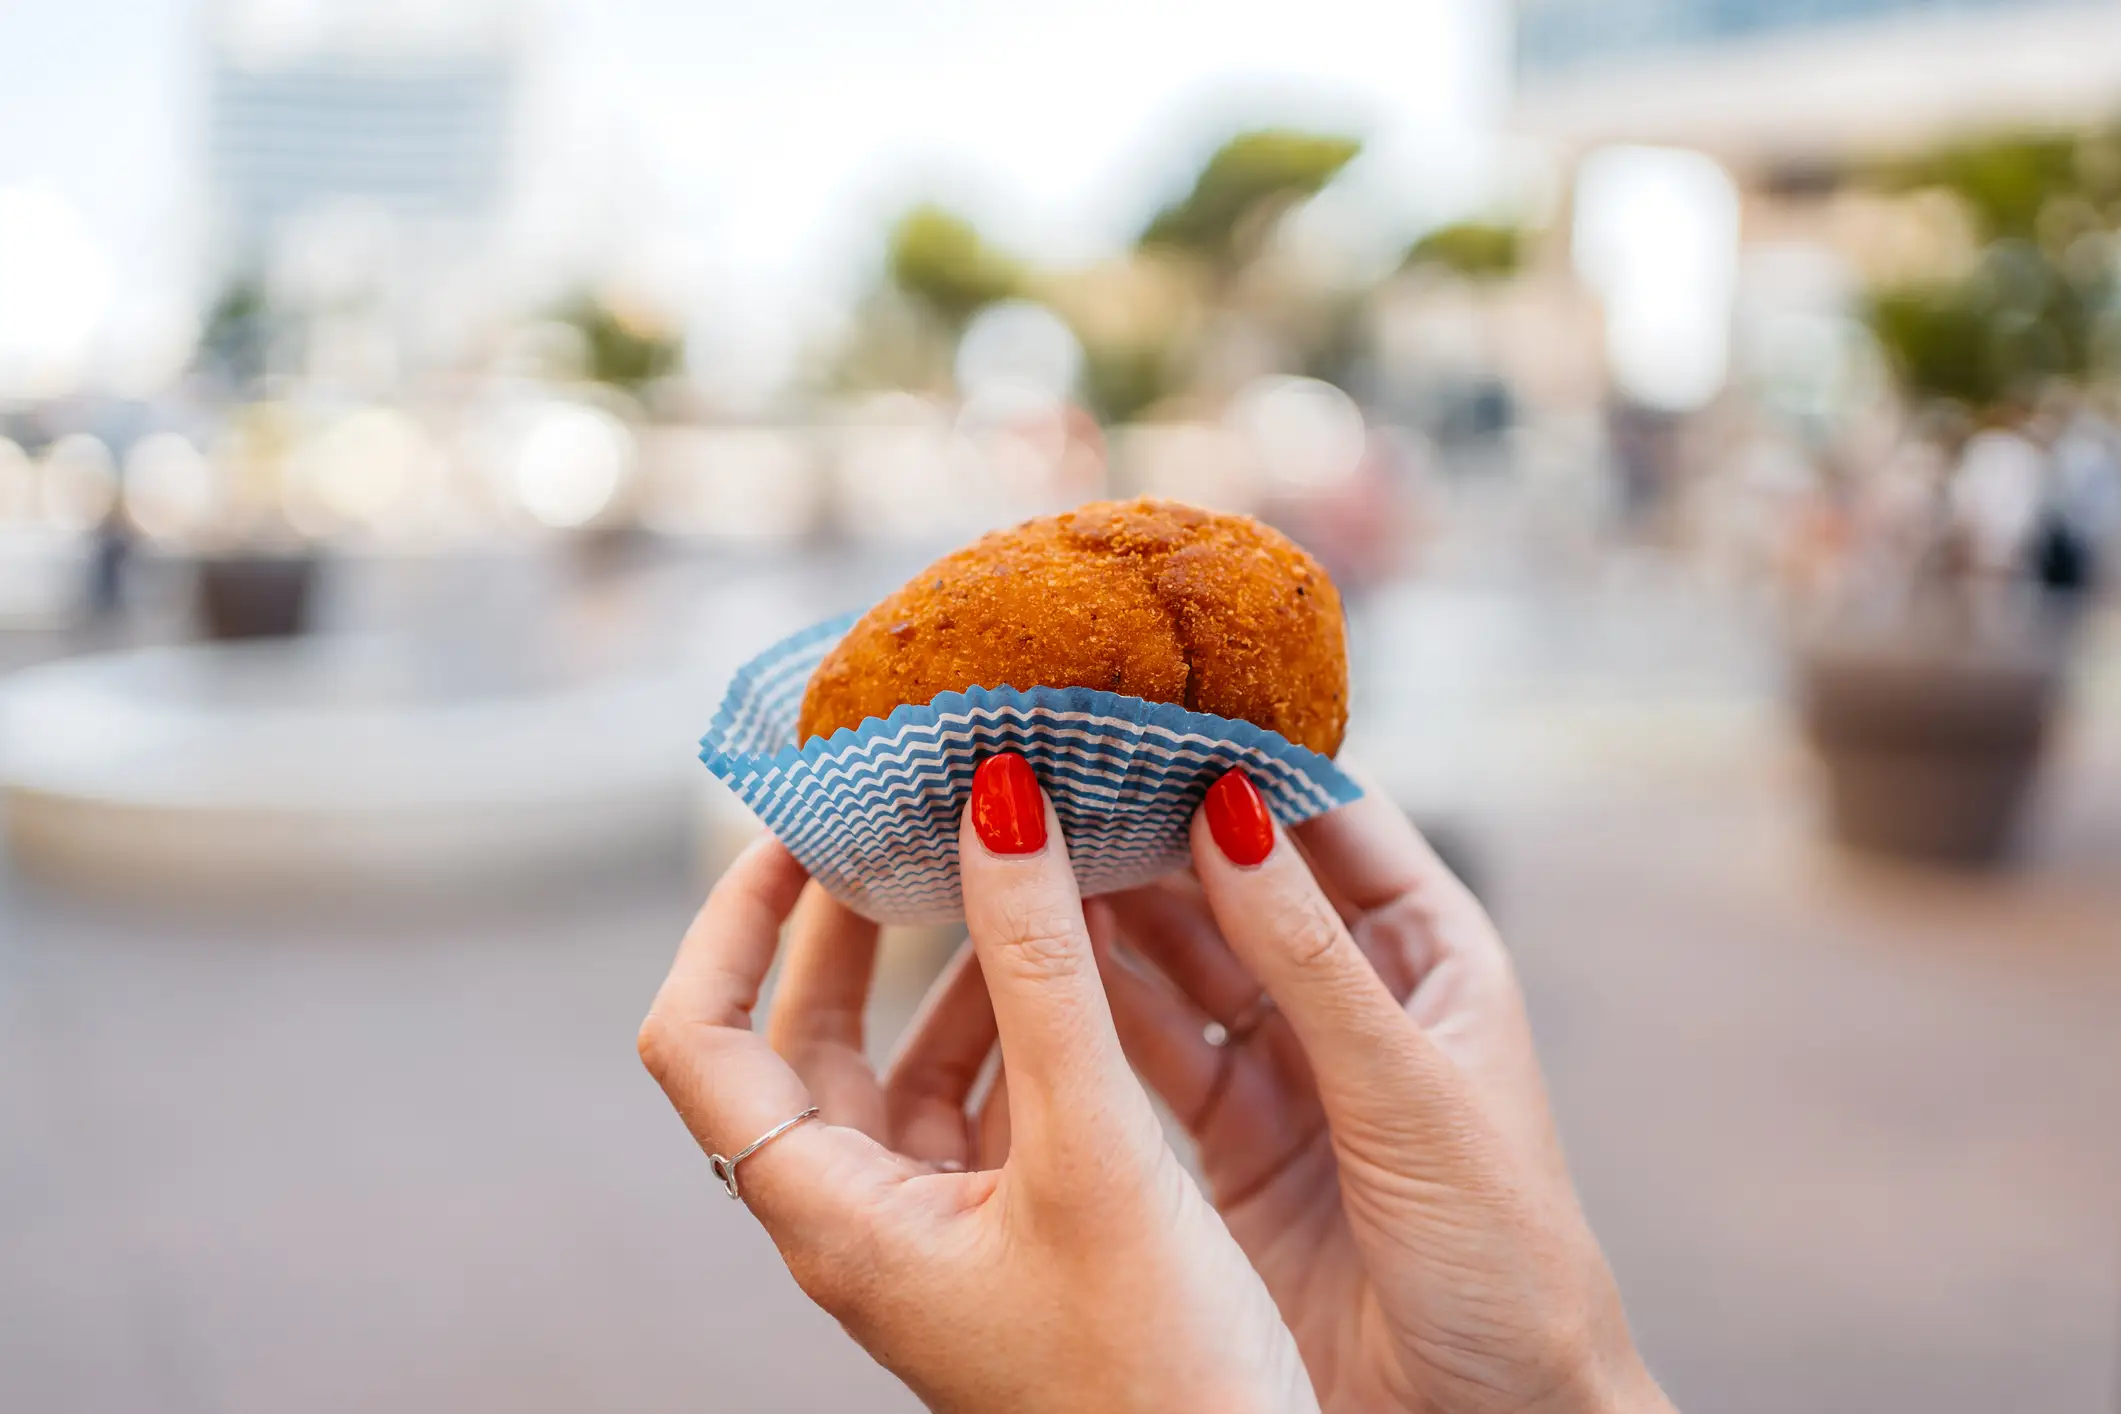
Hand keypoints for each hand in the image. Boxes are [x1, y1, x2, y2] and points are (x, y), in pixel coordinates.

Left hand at [638, 754, 1317, 1413]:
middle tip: (904, 817)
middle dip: (844, 922)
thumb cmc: (1149, 1381)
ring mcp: (936, 1230)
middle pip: (803, 1039)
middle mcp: (864, 1220)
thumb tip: (996, 804)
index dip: (727, 921)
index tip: (799, 827)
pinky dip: (1022, 1022)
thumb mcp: (1094, 1152)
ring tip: (1015, 863)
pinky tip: (1087, 963)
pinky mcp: (1012, 1236)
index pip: (701, 1042)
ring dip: (952, 964)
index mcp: (835, 1216)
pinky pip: (987, 1101)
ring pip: (906, 1064)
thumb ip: (1044, 974)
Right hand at [1091, 773, 1673, 1413]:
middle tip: (1056, 771)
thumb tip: (1230, 807)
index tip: (1146, 708)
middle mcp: (1354, 996)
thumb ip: (1312, 959)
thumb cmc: (1507, 1262)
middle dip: (1154, 827)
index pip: (1330, 820)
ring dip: (1113, 908)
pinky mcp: (1228, 1142)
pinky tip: (1037, 956)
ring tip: (1028, 846)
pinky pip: (1150, 1049)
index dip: (1243, 762)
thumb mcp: (1411, 1094)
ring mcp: (1287, 1068)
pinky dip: (1094, 1006)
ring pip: (1182, 959)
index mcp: (1432, 955)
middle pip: (1238, 880)